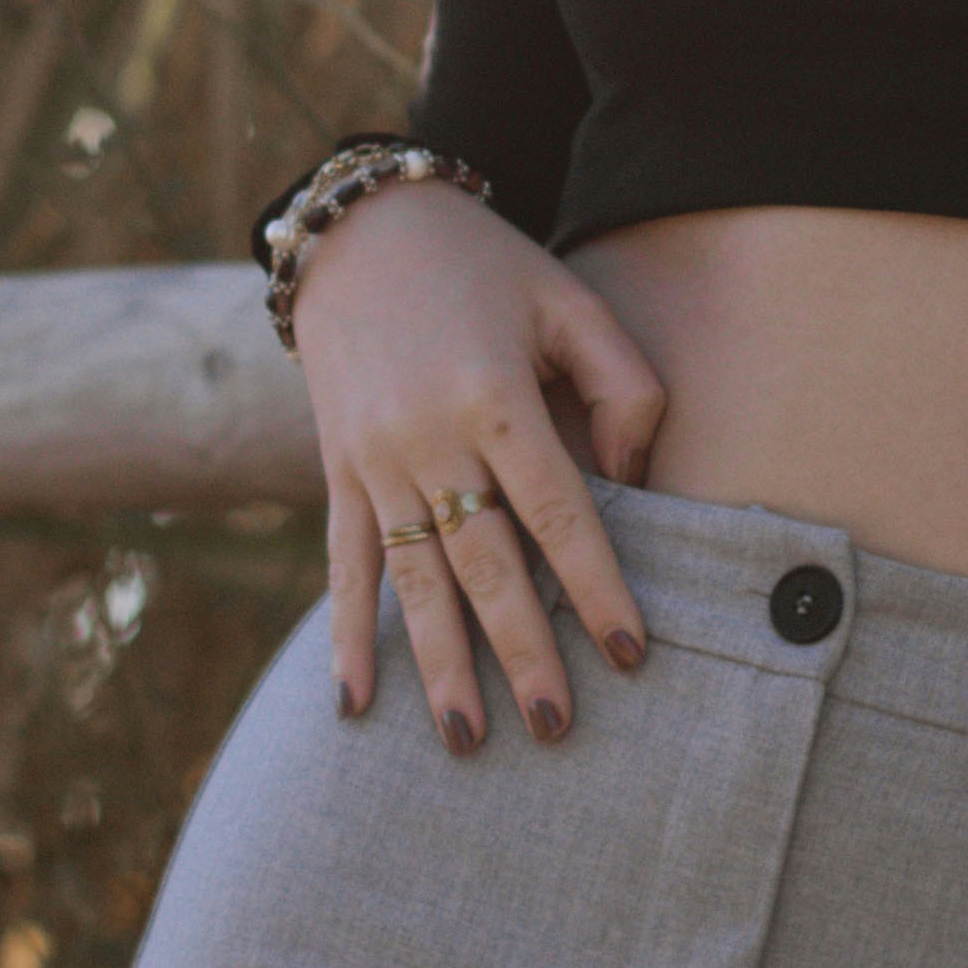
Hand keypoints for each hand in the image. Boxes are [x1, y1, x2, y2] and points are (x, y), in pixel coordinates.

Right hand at [293, 180, 666, 749]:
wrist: (360, 227)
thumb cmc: (487, 265)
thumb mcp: (569, 301)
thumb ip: (623, 387)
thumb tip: (630, 486)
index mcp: (495, 394)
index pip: (556, 513)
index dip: (595, 586)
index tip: (630, 653)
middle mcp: (427, 436)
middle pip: (484, 563)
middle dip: (523, 651)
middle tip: (558, 728)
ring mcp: (372, 459)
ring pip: (413, 579)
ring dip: (439, 665)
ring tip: (469, 741)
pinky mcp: (337, 468)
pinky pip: (343, 564)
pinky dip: (347, 634)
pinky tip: (355, 703)